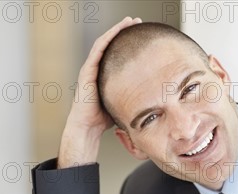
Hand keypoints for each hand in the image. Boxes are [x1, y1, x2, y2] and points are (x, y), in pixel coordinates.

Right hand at [58, 16, 141, 167]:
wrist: (88, 127)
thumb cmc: (104, 119)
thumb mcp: (122, 102)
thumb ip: (131, 95)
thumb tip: (151, 95)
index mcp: (105, 75)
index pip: (116, 53)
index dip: (127, 42)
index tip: (140, 35)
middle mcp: (97, 69)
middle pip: (110, 44)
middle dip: (123, 31)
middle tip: (137, 22)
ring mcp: (91, 69)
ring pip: (104, 43)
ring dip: (116, 31)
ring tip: (128, 22)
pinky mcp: (87, 72)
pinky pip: (97, 51)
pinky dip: (106, 40)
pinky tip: (115, 32)